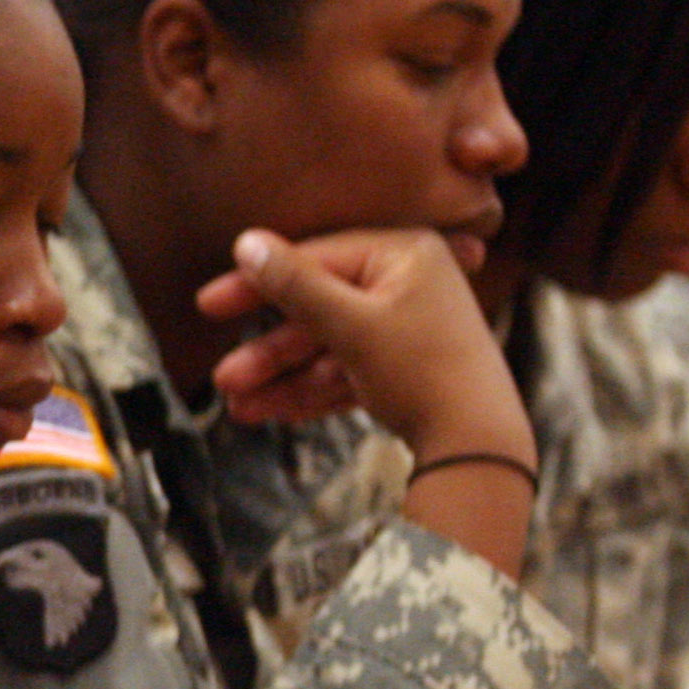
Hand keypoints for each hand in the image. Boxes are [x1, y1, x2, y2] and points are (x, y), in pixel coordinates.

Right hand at [200, 228, 534, 464]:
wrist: (479, 446)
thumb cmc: (423, 372)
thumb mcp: (351, 324)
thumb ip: (295, 284)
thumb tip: (247, 242)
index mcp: (404, 254)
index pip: (315, 260)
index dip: (258, 284)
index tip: (209, 303)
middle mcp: (407, 284)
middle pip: (318, 310)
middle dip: (268, 351)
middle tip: (222, 376)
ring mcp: (407, 328)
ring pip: (327, 349)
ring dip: (281, 378)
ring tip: (238, 407)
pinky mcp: (405, 369)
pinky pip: (347, 373)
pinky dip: (311, 392)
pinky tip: (270, 412)